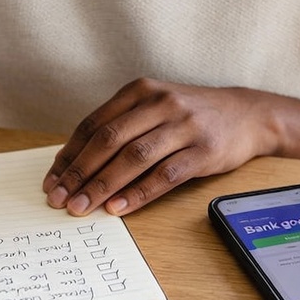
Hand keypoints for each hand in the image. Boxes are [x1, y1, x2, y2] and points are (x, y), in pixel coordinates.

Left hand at [43, 78, 285, 216]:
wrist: (247, 114)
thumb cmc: (191, 115)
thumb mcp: (155, 106)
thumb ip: (121, 126)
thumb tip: (76, 164)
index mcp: (141, 91)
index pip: (94, 124)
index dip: (69, 154)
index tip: (52, 180)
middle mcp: (160, 103)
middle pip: (109, 140)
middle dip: (79, 172)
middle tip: (60, 198)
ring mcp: (184, 126)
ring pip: (134, 158)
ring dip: (103, 186)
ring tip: (82, 208)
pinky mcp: (204, 150)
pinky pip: (165, 175)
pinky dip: (138, 193)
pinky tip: (119, 208)